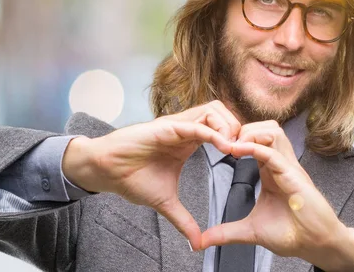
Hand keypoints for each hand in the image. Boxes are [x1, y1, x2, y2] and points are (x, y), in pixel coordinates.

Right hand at [62, 100, 239, 249]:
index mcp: (189, 140)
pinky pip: (196, 124)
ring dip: (229, 127)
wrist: (105, 172)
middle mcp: (186, 128)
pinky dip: (213, 133)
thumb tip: (196, 243)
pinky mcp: (166, 127)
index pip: (222, 128)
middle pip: (223, 112)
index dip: (238, 139)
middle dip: (239, 128)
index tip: (248, 159)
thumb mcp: (165, 203)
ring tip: (235, 150)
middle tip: (246, 151)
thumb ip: (183, 220)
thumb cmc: (131, 179)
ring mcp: (177, 125)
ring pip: (213, 110)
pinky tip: (224, 148)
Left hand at [200, 121, 353, 270]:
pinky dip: (255, 148)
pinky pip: (274, 153)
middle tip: (224, 143)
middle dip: (243, 129)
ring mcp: (289, 168)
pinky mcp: (293, 177)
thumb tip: (202, 241)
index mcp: (271, 171)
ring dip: (251, 133)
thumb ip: (227, 232)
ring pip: (273, 131)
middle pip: (266, 127)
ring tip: (232, 146)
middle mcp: (281, 164)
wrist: (317, 245)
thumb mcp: (251, 231)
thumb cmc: (292, 234)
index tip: (218, 147)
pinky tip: (238, 151)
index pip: (257, 140)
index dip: (238, 138)